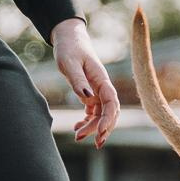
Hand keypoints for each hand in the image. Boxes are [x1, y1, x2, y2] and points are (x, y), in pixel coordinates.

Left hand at [52, 18, 118, 146]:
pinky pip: (93, 111)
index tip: (100, 134)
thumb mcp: (70, 63)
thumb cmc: (69, 48)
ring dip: (93, 127)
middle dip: (102, 129)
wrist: (68, 38)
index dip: (108, 120)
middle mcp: (102, 87)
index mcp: (102, 79)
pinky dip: (87, 121)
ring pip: (100, 114)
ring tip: (78, 137)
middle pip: (109, 112)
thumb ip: (78, 81)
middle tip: (89, 142)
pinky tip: (77, 127)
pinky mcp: (90, 92)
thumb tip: (88, 99)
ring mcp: (97, 91)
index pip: (111, 103)